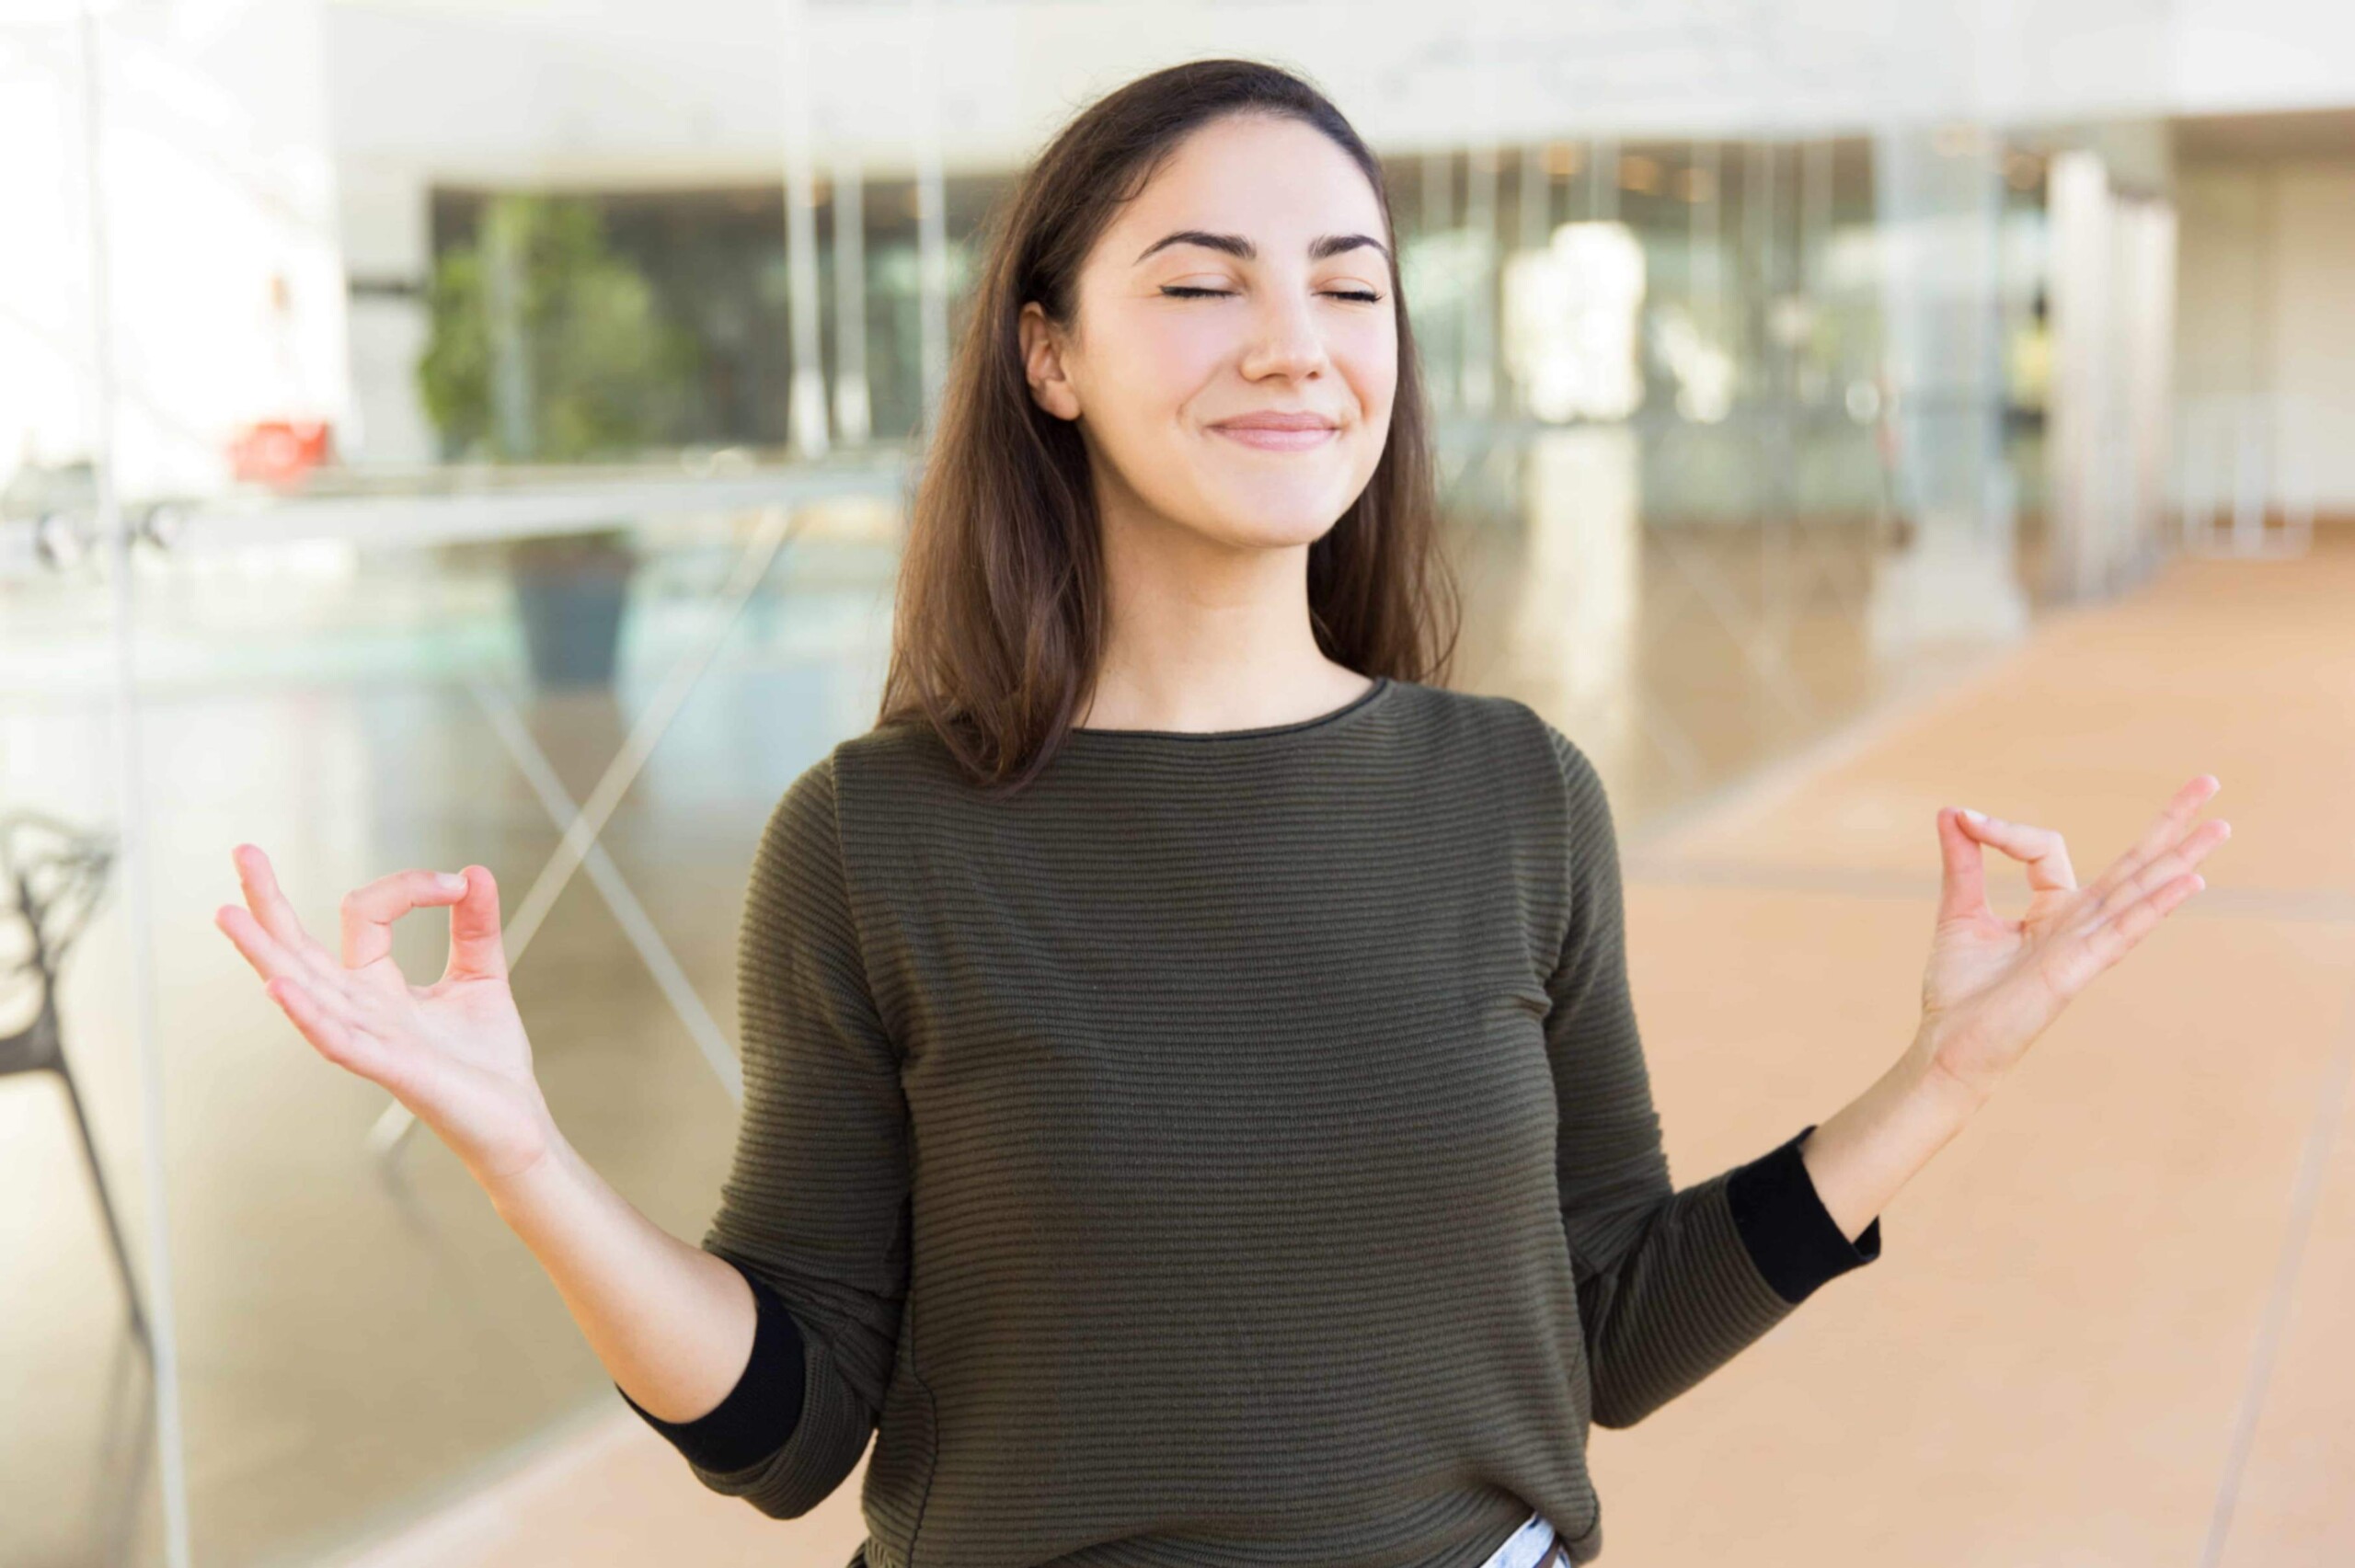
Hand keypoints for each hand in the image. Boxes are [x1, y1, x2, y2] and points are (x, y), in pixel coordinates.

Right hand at [214, 844, 558, 1189]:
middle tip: (243, 851)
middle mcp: (361, 1011)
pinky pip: (338, 1040)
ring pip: (306, 991)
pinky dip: (308, 1013)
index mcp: (377, 988)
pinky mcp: (390, 1069)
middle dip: (270, 904)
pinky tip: (278, 985)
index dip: (409, 887)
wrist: (514, 1120)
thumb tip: (473, 871)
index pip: (365, 917)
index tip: (457, 883)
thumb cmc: (486, 1060)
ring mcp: (370, 1040)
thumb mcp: (482, 976)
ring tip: (228, 914)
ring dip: (266, 953)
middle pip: (300, 950)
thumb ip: (474, 927)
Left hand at [1914, 776, 2229, 1104]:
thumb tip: (1952, 811)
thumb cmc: (1959, 991)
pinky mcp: (2078, 969)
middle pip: (2133, 865)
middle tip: (2209, 781)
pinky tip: (2190, 880)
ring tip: (2221, 826)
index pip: (2047, 847)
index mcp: (2051, 910)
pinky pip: (2123, 930)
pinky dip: (2155, 905)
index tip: (1964, 821)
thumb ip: (1963, 863)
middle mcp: (2077, 924)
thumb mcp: (1959, 912)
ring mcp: (2083, 946)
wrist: (1948, 1046)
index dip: (2004, 831)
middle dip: (2170, 825)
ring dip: (2181, 859)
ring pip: (2140, 892)